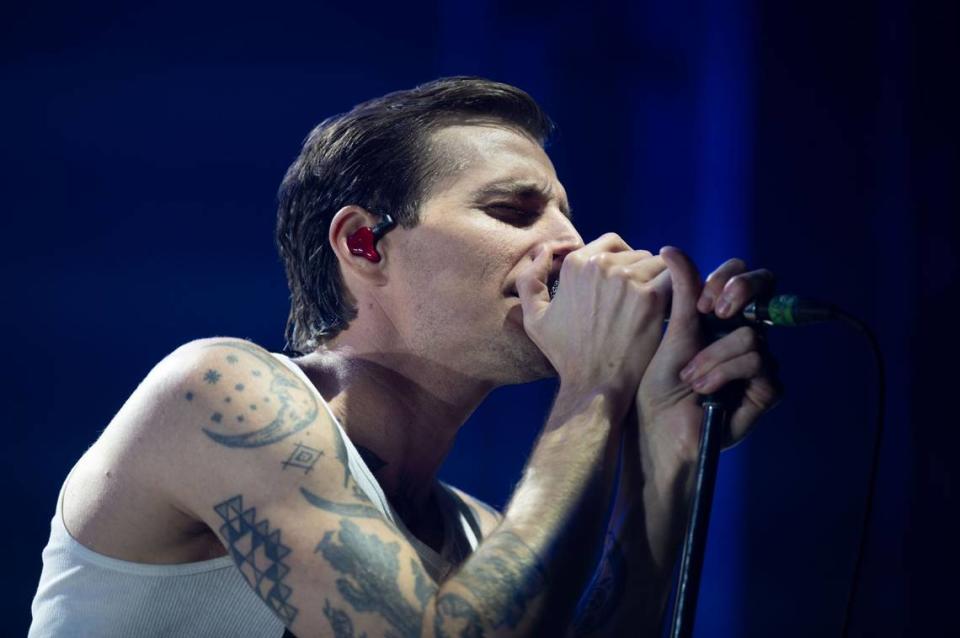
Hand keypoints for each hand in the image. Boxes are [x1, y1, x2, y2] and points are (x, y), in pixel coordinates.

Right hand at [516, 233, 669, 404]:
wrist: (594, 385)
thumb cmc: (566, 355)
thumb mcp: (534, 319)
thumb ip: (530, 281)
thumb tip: (542, 250)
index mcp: (575, 264)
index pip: (611, 242)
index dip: (622, 262)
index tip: (626, 287)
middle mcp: (600, 265)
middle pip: (637, 253)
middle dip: (641, 273)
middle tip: (640, 303)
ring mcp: (627, 279)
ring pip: (658, 264)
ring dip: (659, 282)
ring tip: (654, 309)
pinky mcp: (651, 296)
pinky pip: (675, 278)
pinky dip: (675, 291)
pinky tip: (667, 310)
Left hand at [634, 248, 782, 472]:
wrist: (655, 428)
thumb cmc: (654, 383)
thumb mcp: (668, 331)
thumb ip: (679, 290)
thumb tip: (671, 248)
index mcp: (718, 317)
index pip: (742, 277)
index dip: (731, 279)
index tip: (702, 302)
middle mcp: (742, 333)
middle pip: (765, 291)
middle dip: (738, 293)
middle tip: (711, 313)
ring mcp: (757, 361)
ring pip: (752, 336)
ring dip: (714, 357)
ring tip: (690, 378)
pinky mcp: (765, 390)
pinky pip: (759, 365)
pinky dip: (726, 375)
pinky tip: (705, 392)